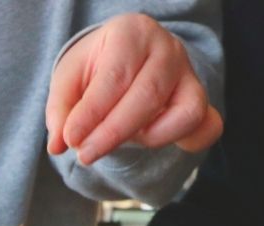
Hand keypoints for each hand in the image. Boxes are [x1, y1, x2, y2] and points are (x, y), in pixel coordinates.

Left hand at [46, 13, 222, 164]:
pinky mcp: (201, 100)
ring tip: (118, 140)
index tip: (70, 139)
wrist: (129, 58)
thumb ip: (61, 108)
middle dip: (113, 132)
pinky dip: (181, 141)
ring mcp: (190, 75)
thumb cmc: (98, 66)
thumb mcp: (71, 77)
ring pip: (184, 113)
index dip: (92, 112)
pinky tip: (148, 141)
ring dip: (149, 138)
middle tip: (85, 155)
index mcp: (132, 32)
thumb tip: (57, 144)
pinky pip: (206, 127)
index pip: (115, 77)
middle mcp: (168, 49)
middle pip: (148, 96)